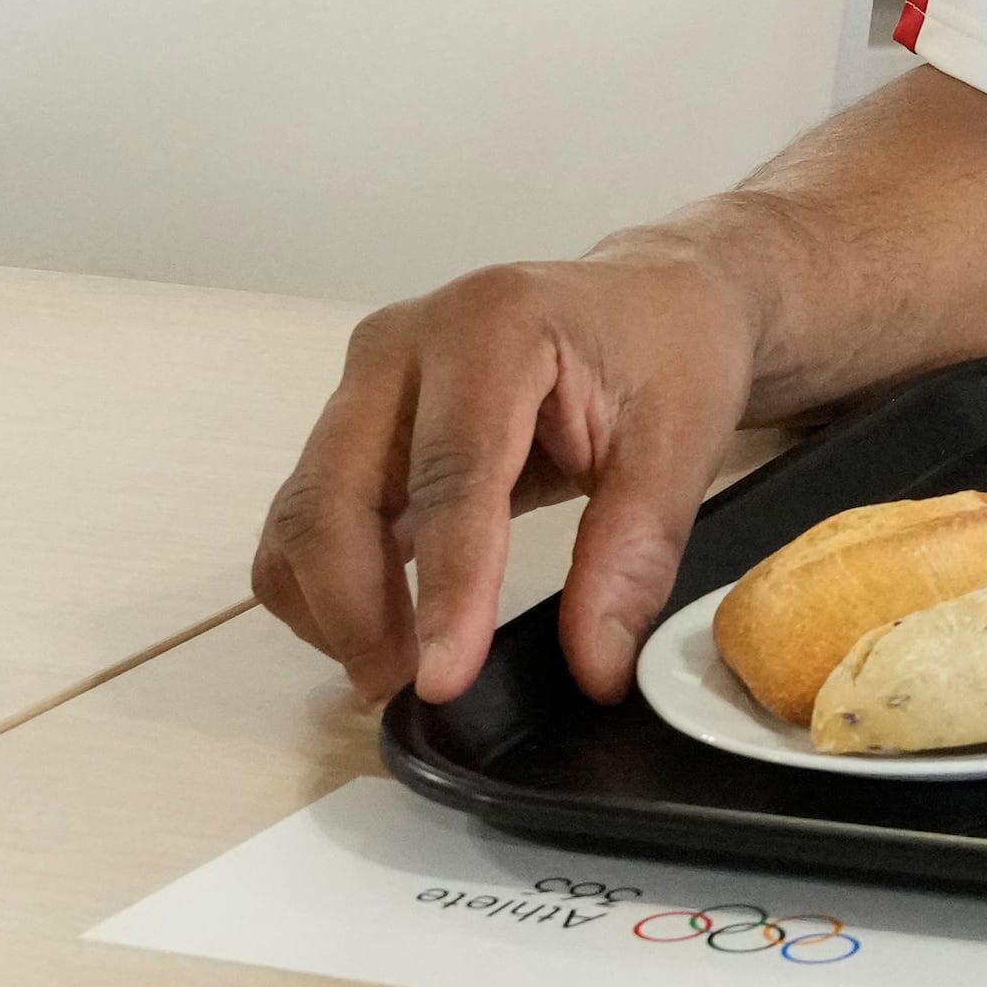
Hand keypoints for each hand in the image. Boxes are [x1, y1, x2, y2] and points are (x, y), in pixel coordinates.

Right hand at [254, 248, 763, 708]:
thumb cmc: (670, 352)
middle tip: (407, 689)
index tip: (441, 679)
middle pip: (336, 495)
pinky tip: (378, 628)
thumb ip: (635, 553)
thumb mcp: (683, 443)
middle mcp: (404, 343)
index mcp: (495, 325)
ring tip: (393, 672)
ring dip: (330, 606)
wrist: (652, 297)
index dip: (442, 587)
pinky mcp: (352, 420)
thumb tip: (595, 667)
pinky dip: (323, 584)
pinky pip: (306, 514)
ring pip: (303, 511)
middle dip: (357, 610)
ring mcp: (365, 379)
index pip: (453, 476)